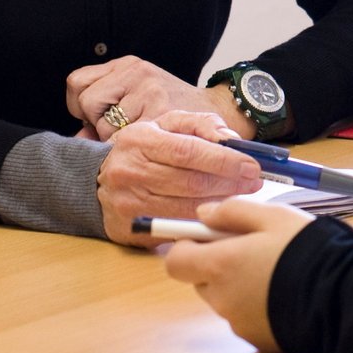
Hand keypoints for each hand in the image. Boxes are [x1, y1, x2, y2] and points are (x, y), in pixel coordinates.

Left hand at [67, 55, 224, 139]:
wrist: (219, 114)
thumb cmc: (172, 111)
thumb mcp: (137, 97)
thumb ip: (102, 112)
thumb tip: (75, 142)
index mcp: (127, 65)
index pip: (77, 81)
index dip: (81, 105)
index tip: (99, 117)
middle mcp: (137, 72)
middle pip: (86, 101)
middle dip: (97, 123)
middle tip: (120, 130)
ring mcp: (149, 90)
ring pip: (103, 124)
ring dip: (115, 138)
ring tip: (139, 136)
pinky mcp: (161, 112)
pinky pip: (123, 139)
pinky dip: (130, 147)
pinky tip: (147, 145)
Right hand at [98, 111, 263, 245]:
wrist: (98, 181)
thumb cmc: (142, 150)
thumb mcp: (166, 125)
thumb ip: (200, 125)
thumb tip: (230, 138)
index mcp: (139, 140)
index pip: (188, 151)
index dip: (224, 160)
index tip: (251, 165)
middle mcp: (130, 171)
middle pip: (190, 182)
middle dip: (229, 183)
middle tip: (254, 182)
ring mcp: (128, 202)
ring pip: (186, 208)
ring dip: (220, 204)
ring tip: (241, 196)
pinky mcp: (130, 228)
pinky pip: (175, 227)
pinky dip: (201, 222)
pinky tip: (218, 214)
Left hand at [161, 197, 313, 352]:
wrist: (343, 296)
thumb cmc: (308, 250)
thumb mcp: (274, 216)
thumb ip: (233, 211)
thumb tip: (203, 213)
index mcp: (220, 265)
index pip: (176, 261)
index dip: (187, 245)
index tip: (209, 235)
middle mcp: (221, 298)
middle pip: (200, 279)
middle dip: (217, 263)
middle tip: (252, 247)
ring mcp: (238, 322)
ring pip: (224, 297)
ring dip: (237, 283)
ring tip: (276, 268)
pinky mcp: (256, 338)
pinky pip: (245, 315)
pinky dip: (255, 303)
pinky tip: (284, 290)